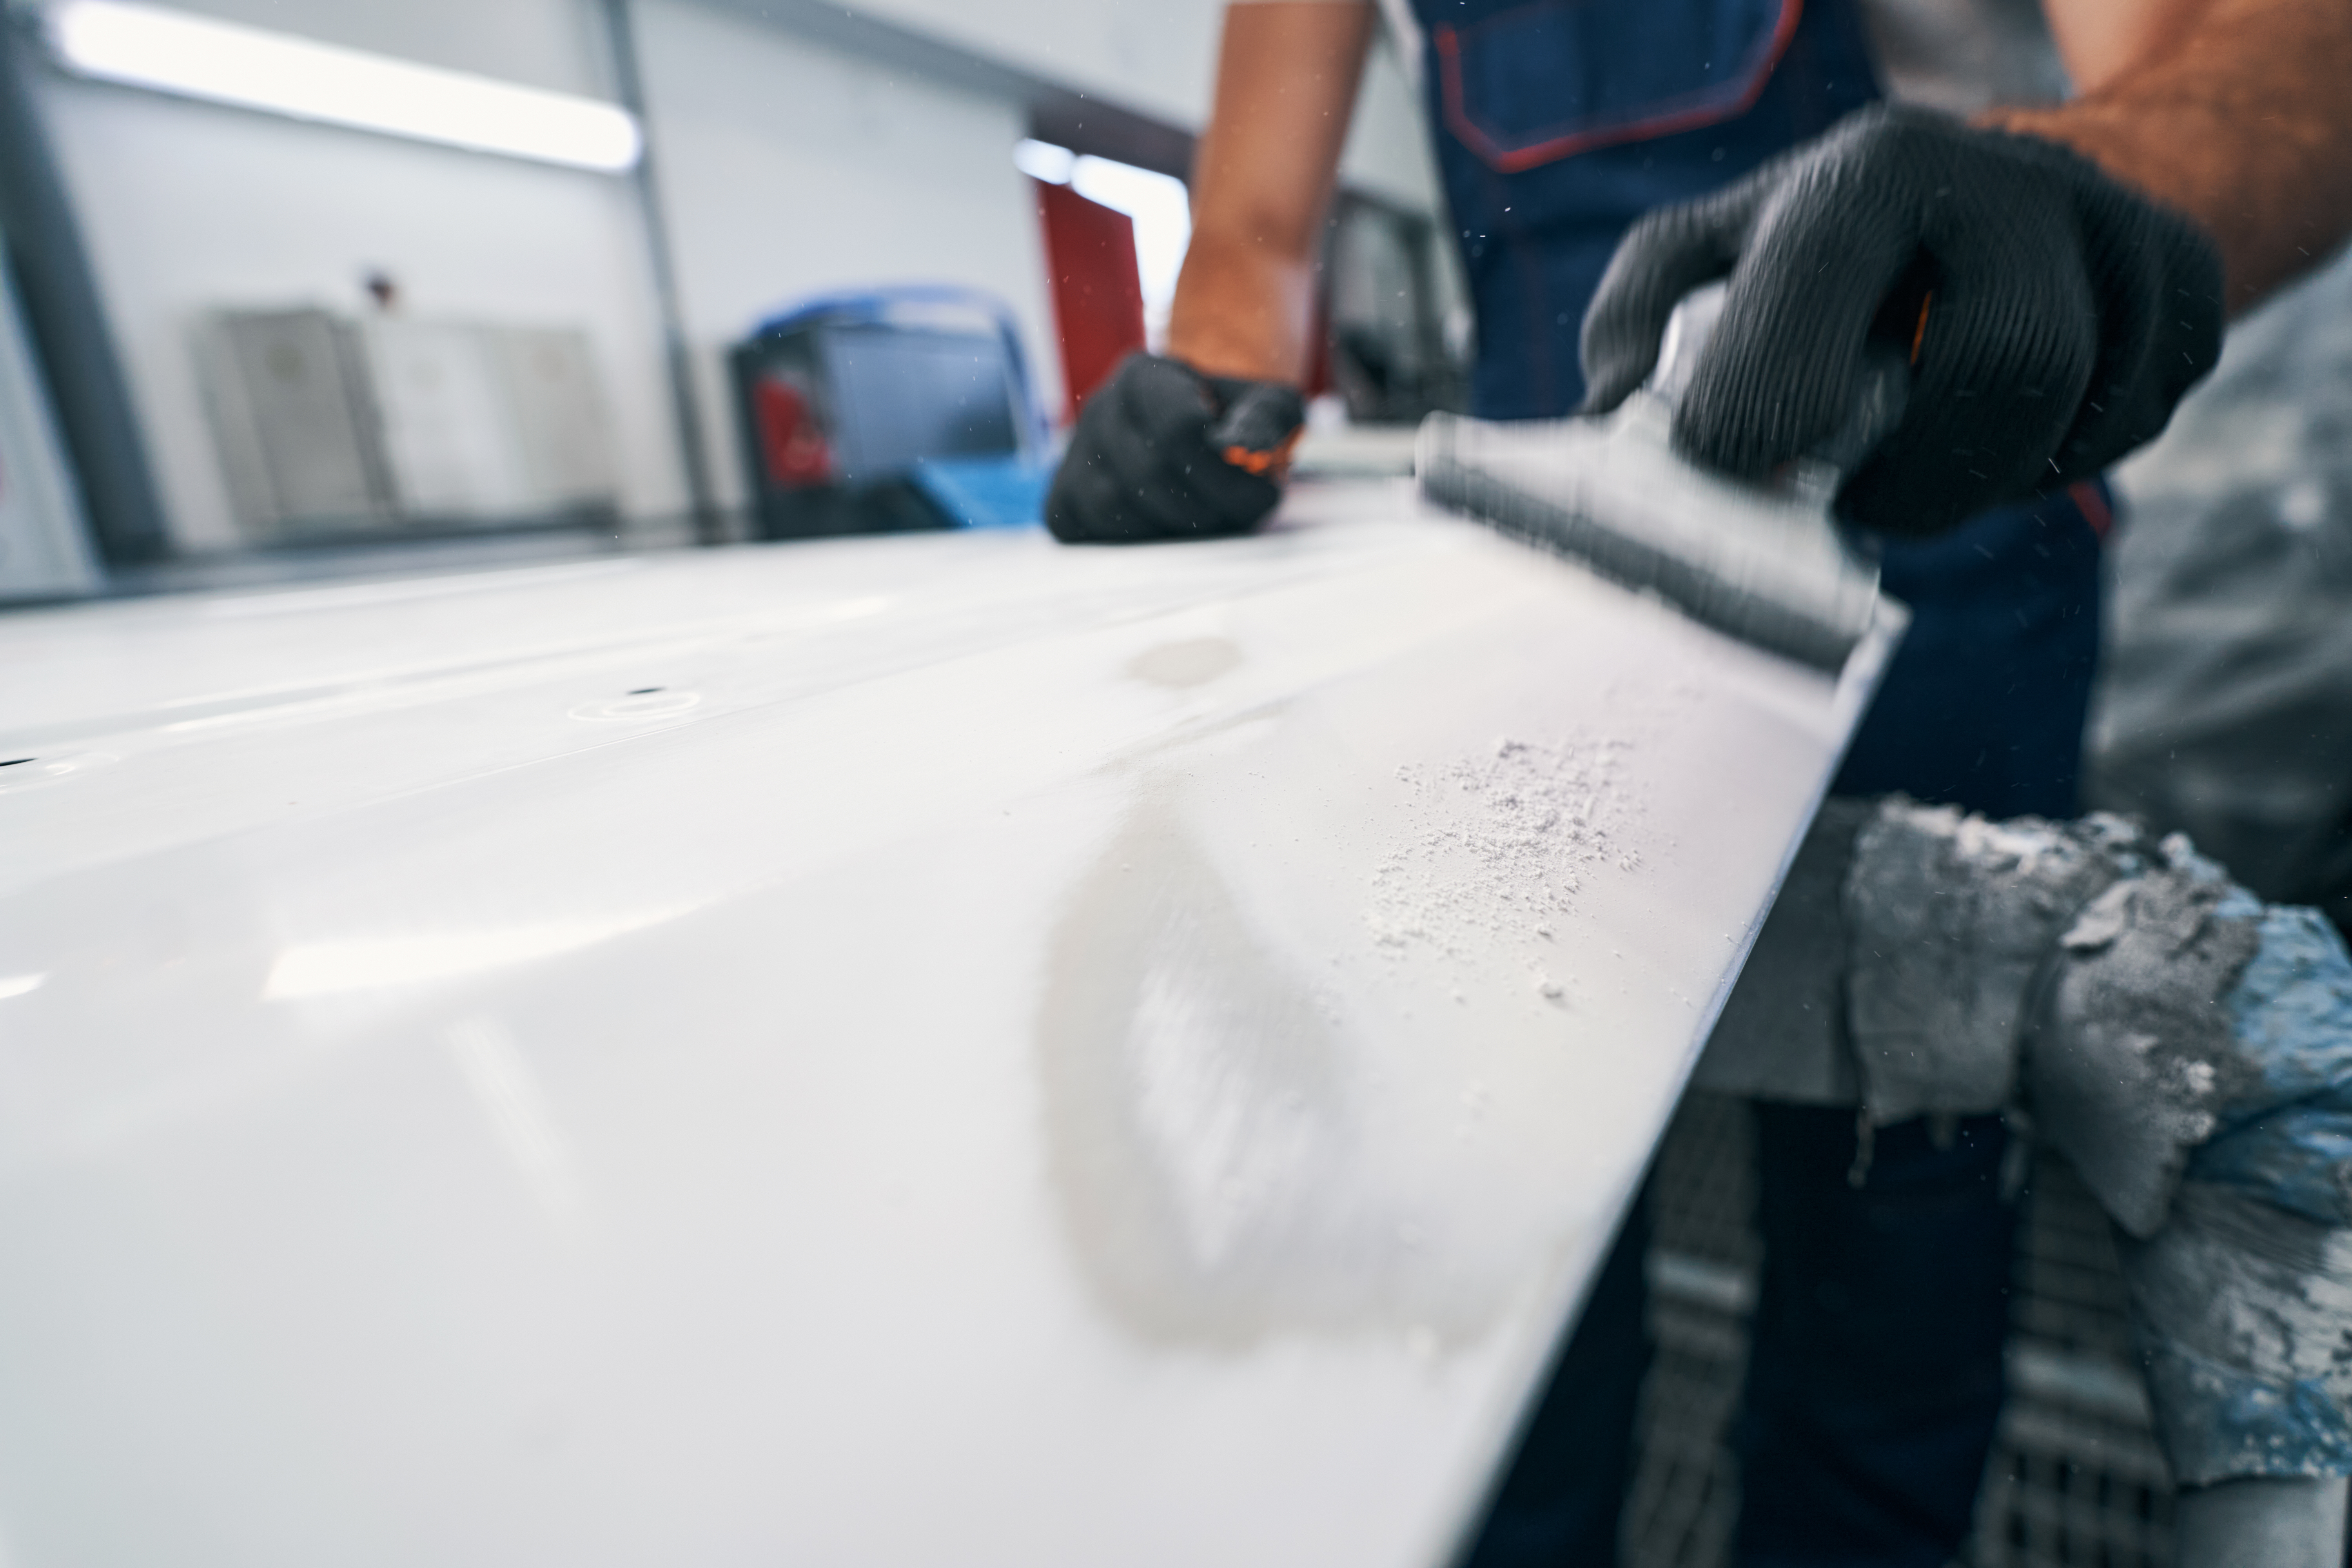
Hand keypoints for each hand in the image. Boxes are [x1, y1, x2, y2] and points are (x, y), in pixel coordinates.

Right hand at [1045, 355, 1303, 542]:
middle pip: (1148, 473)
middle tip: (1238, 515)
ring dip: (1169, 528)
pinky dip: (1127, 540)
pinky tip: (1164, 529)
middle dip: (1205, 507)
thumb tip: (1246, 449)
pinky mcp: (1062, 496)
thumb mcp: (1268, 404)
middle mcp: (1100, 407)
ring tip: (1205, 520)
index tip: (1263, 489)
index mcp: (1145, 375)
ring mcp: (1074, 452)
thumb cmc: (1234, 421)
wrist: (1197, 432)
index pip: (1178, 428)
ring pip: (1112, 506)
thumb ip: (1265, 420)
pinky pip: (1082, 527)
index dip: (1226, 473)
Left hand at [1579, 105, 2224, 534]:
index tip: (1732, 468)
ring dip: (1971, 485)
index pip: (1828, 283)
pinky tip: (1993, 442)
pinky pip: (2128, 427)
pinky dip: (2050, 467)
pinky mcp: (2182, 289)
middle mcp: (2007, 181)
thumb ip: (1639, 318)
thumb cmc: (1822, 249)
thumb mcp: (1709, 250)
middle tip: (1849, 504)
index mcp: (1872, 169)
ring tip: (1908, 480)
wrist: (1991, 198)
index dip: (1771, 398)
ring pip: (2067, 412)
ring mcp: (2111, 229)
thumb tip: (1609, 414)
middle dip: (1913, 475)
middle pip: (1999, 365)